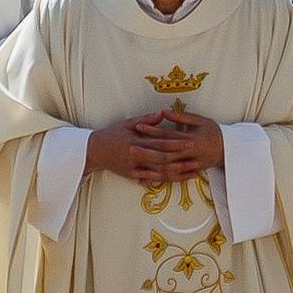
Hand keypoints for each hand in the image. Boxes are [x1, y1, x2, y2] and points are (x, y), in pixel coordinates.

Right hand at [85, 110, 223, 183]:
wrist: (95, 151)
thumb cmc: (112, 134)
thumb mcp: (128, 123)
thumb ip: (147, 119)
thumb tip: (163, 112)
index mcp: (138, 141)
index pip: (161, 143)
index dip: (177, 143)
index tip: (191, 142)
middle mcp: (137, 156)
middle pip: (163, 160)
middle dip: (181, 160)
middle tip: (198, 159)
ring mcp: (135, 168)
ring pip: (159, 172)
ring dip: (177, 174)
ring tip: (192, 173)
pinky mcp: (132, 175)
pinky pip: (151, 179)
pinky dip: (164, 180)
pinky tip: (175, 180)